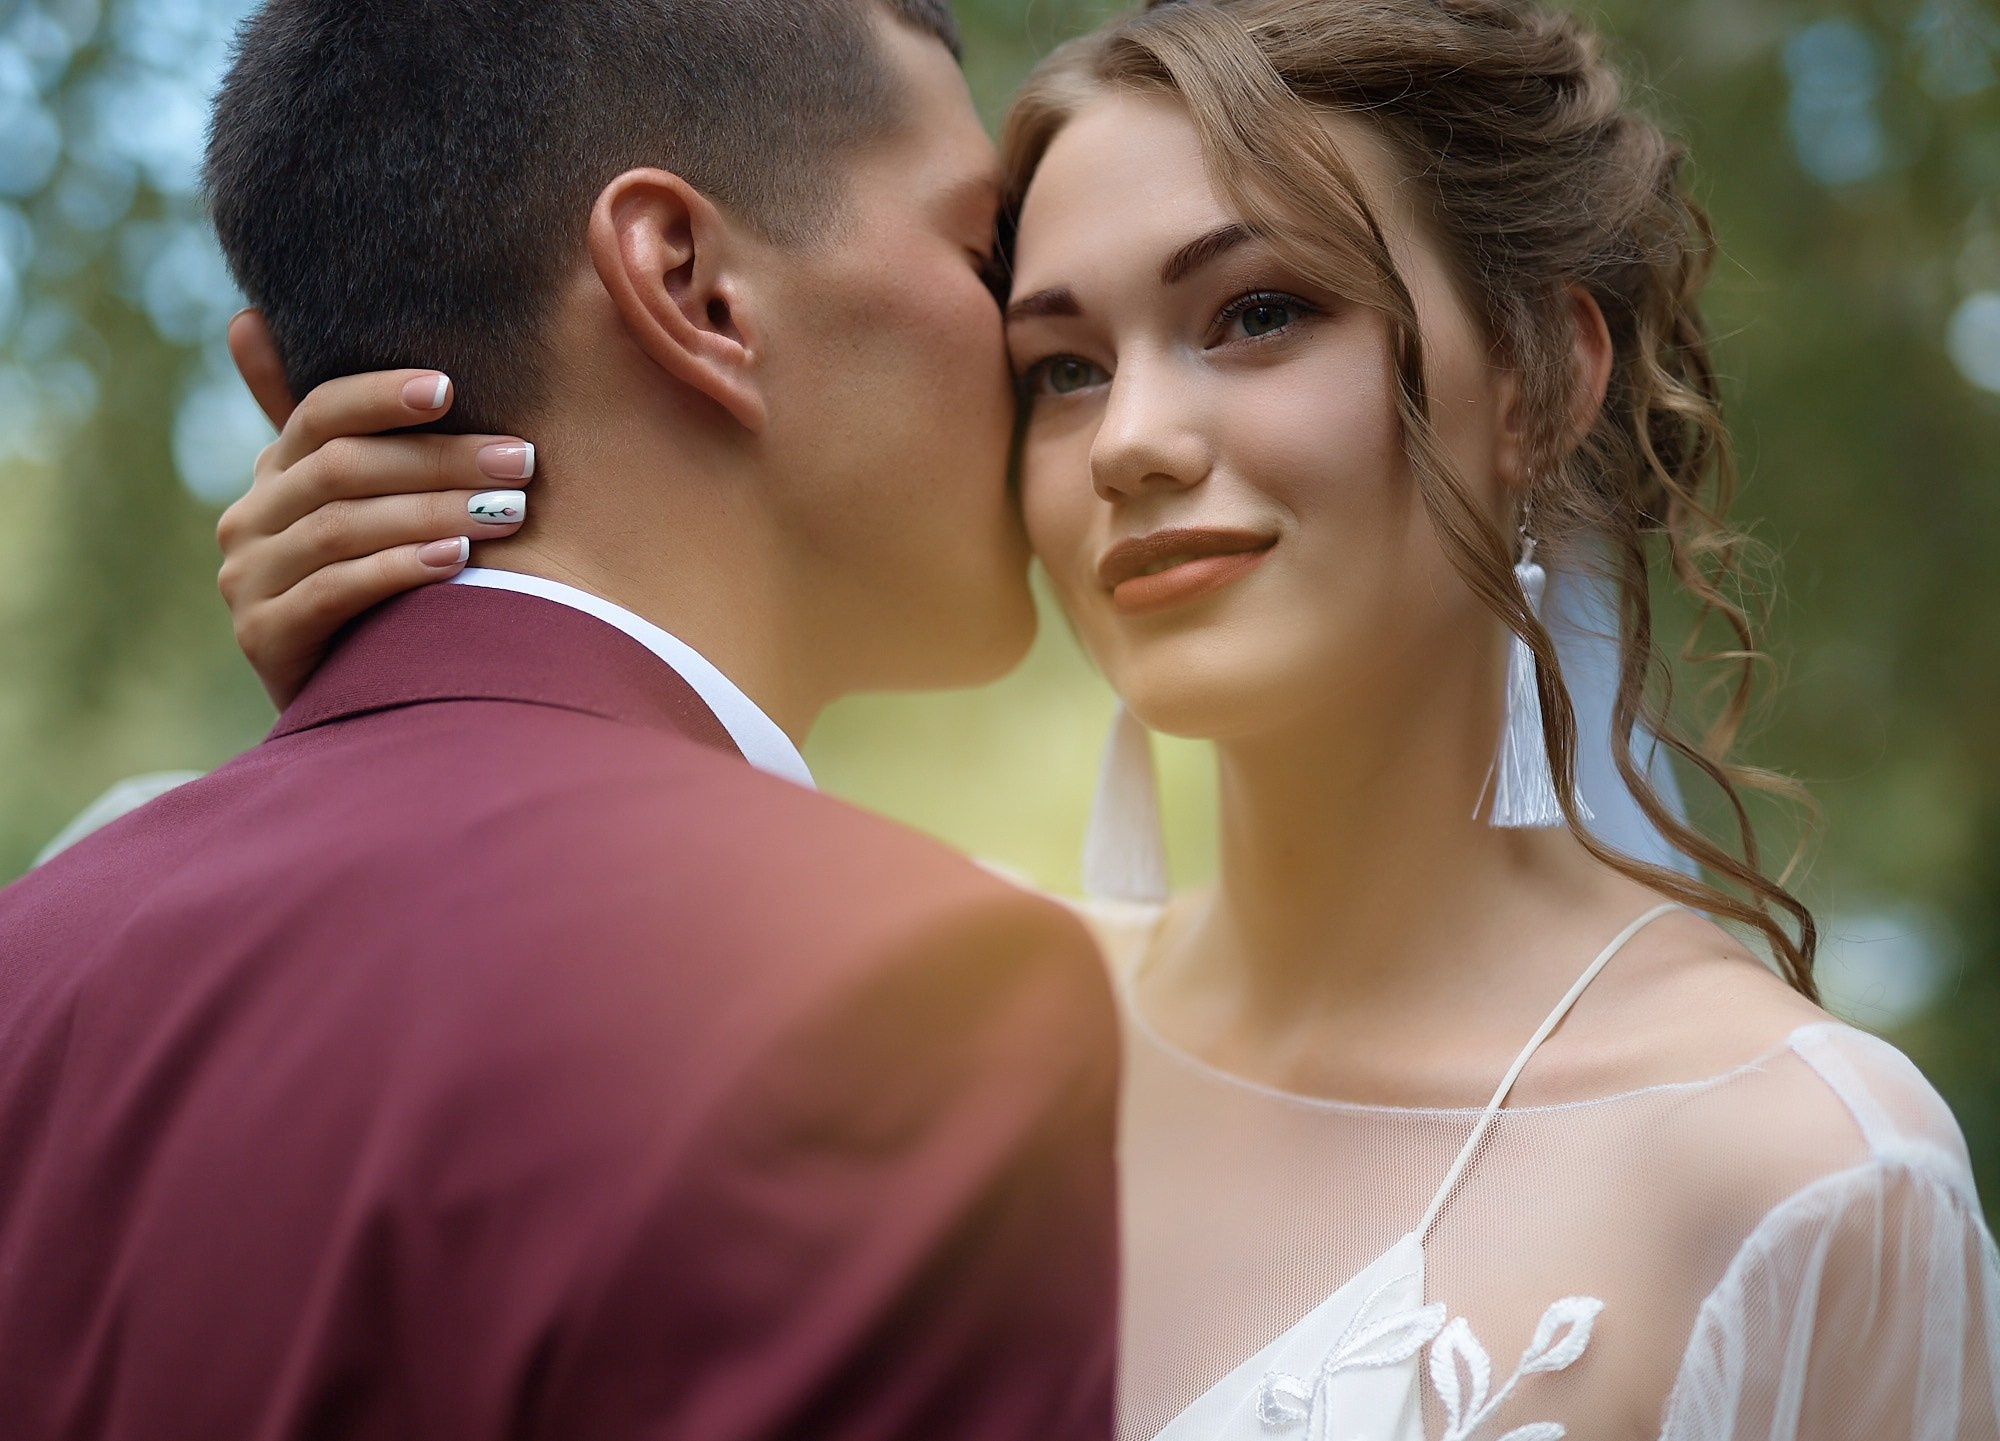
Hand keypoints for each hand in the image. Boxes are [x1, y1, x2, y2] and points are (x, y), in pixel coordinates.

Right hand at [216, 310, 534, 709]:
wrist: (355, 707)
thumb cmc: (381, 592)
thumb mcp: (370, 508)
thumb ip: (357, 433)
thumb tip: (273, 319)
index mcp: (277, 473)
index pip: (319, 411)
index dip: (381, 396)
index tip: (451, 387)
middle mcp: (249, 518)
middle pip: (344, 468)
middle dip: (440, 460)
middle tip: (521, 461)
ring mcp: (248, 578)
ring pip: (344, 527)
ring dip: (434, 512)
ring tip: (510, 511)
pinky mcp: (263, 636)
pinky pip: (335, 589)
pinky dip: (399, 569)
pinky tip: (456, 560)